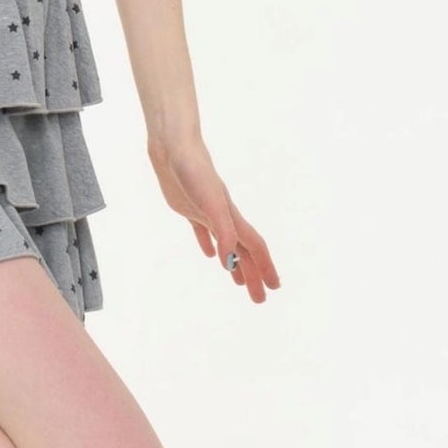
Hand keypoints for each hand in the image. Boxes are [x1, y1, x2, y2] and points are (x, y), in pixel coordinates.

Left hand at [149, 134, 280, 304]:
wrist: (174, 147)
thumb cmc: (194, 172)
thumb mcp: (209, 205)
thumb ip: (222, 232)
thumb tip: (228, 262)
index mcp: (231, 217)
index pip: (254, 247)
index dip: (265, 268)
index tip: (274, 288)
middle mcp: (224, 217)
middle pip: (243, 251)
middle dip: (253, 275)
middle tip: (259, 299)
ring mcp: (207, 212)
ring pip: (227, 244)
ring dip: (235, 263)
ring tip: (238, 282)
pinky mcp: (189, 208)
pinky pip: (204, 232)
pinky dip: (210, 244)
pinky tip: (209, 255)